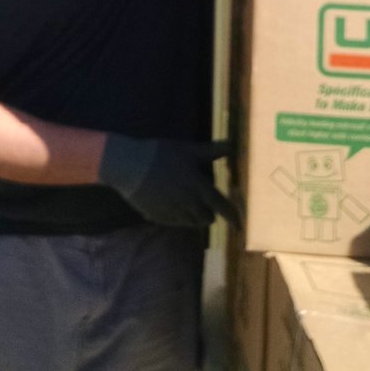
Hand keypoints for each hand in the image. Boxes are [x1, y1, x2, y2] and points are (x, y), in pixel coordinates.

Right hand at [99, 135, 236, 227]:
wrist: (129, 166)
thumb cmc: (161, 154)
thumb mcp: (188, 150)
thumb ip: (211, 151)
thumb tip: (232, 144)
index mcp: (199, 188)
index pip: (222, 207)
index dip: (233, 217)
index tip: (240, 226)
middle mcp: (189, 205)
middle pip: (207, 217)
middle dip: (209, 212)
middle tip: (205, 202)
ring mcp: (173, 213)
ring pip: (192, 222)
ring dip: (195, 216)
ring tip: (188, 203)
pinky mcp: (159, 217)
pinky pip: (175, 223)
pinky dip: (178, 217)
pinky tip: (171, 204)